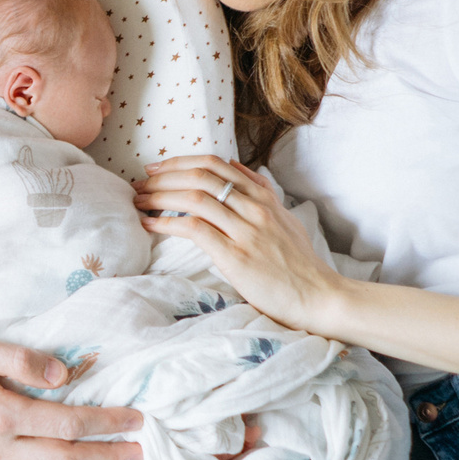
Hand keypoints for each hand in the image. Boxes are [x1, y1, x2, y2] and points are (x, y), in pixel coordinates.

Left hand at [137, 155, 347, 333]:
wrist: (318, 296)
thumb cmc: (299, 264)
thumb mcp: (285, 220)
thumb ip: (262, 194)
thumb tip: (238, 169)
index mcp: (263, 198)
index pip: (215, 164)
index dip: (181, 162)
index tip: (158, 168)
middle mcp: (254, 208)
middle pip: (201, 176)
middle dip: (164, 176)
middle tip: (141, 183)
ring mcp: (246, 230)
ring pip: (195, 198)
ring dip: (160, 196)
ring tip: (139, 202)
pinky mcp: (235, 255)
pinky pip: (194, 229)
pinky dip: (166, 222)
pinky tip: (149, 224)